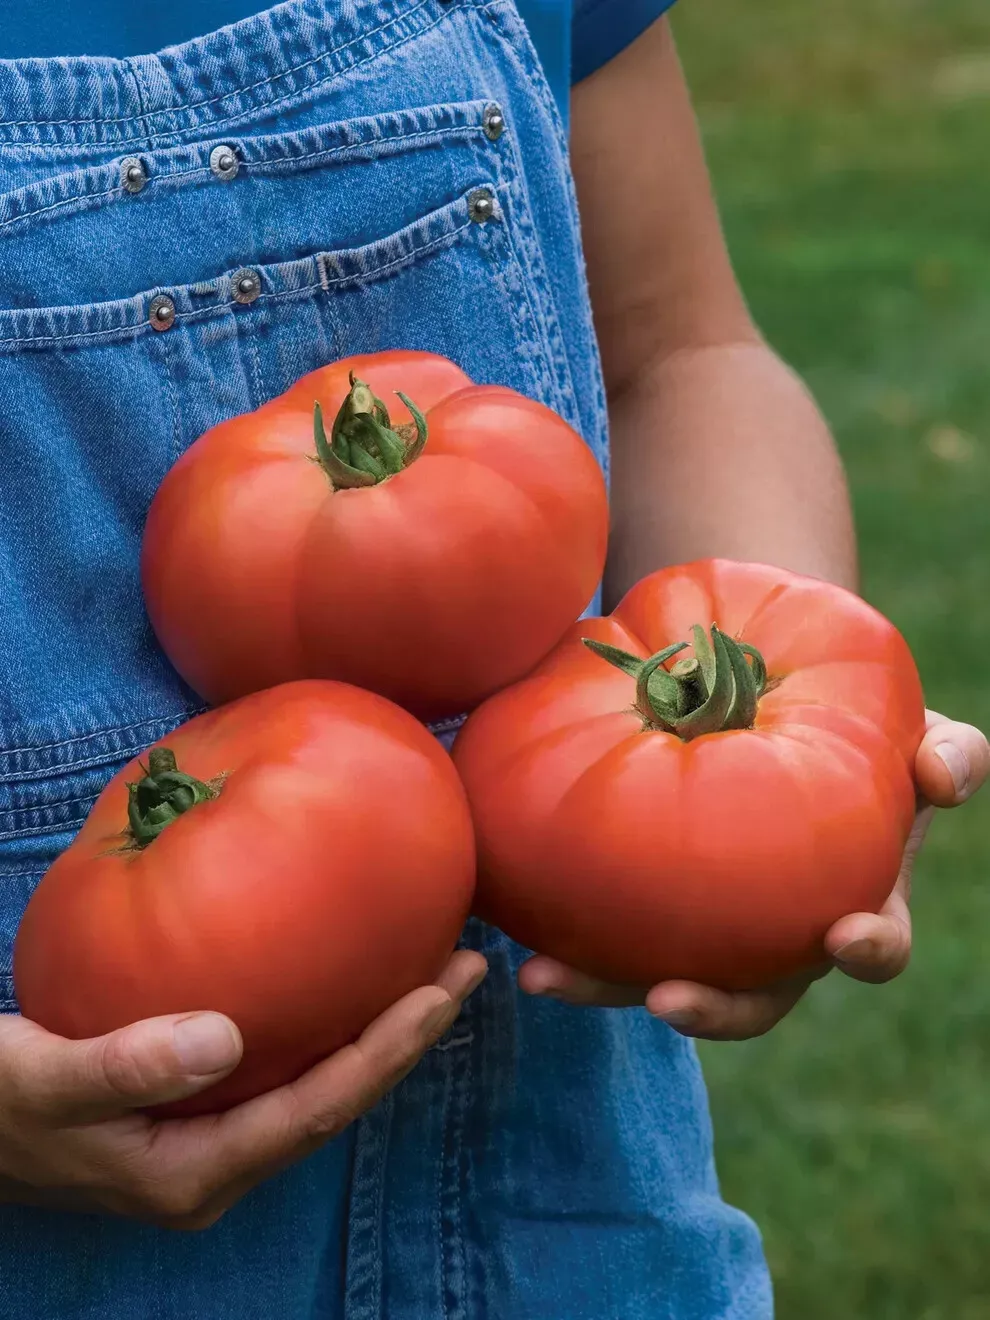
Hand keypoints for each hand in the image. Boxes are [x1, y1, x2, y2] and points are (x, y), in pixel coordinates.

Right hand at [0, 949, 485, 1227]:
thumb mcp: (42, 1080)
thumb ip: (125, 1064)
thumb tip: (223, 1038)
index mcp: (192, 1175)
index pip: (316, 1113)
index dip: (385, 1054)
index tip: (441, 993)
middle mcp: (214, 1170)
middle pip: (335, 1104)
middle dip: (406, 1040)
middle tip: (466, 967)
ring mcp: (209, 1146)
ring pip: (316, 1089)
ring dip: (377, 1033)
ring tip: (433, 969)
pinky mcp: (197, 1115)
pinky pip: (285, 1073)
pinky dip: (328, 1029)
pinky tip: (347, 983)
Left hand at [519, 711, 987, 1039]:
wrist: (780, 704)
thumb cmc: (863, 730)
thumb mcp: (916, 732)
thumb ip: (947, 754)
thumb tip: (941, 776)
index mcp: (856, 902)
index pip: (874, 946)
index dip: (865, 949)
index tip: (843, 937)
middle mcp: (780, 933)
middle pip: (751, 997)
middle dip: (710, 1010)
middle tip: (665, 999)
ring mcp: (710, 925)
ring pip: (655, 974)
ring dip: (601, 983)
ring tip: (540, 973)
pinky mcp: (646, 901)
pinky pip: (603, 922)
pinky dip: (558, 922)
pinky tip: (505, 916)